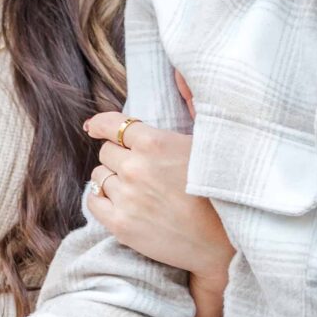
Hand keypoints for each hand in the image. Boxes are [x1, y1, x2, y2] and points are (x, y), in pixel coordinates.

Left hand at [82, 104, 233, 279]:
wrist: (223, 241)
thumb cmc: (219, 188)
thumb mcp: (206, 141)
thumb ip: (191, 105)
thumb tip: (178, 74)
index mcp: (155, 143)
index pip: (111, 125)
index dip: (101, 125)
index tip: (93, 128)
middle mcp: (135, 167)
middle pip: (106, 152)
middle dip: (118, 157)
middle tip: (138, 169)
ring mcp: (126, 197)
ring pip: (99, 176)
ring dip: (112, 179)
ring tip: (136, 189)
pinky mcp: (120, 224)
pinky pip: (93, 201)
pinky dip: (102, 199)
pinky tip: (122, 203)